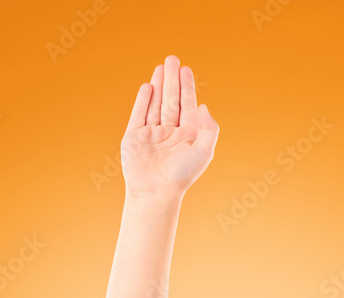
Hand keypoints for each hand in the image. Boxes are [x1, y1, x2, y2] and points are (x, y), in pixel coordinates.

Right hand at [120, 54, 218, 198]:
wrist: (155, 191)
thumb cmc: (181, 175)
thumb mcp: (204, 151)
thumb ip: (208, 128)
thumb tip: (203, 106)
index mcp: (186, 137)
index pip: (187, 106)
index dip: (187, 87)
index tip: (186, 70)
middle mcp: (169, 134)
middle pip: (170, 101)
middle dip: (172, 80)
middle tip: (172, 59)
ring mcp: (151, 135)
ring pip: (155, 105)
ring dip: (158, 85)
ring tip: (160, 67)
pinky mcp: (134, 138)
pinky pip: (139, 115)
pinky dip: (143, 101)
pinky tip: (147, 87)